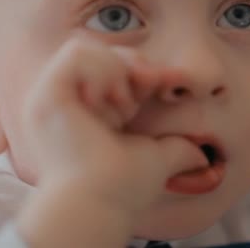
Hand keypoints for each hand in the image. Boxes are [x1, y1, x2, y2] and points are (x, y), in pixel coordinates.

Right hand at [18, 37, 206, 245]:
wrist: (103, 203)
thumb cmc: (123, 188)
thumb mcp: (157, 158)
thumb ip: (177, 149)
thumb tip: (203, 158)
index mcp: (88, 111)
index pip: (113, 65)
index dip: (141, 69)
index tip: (159, 85)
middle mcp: (67, 101)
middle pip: (100, 50)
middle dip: (130, 66)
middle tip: (142, 93)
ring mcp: (52, 96)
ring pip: (85, 46)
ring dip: (114, 70)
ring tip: (122, 105)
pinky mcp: (47, 94)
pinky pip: (75, 53)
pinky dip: (101, 69)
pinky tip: (108, 101)